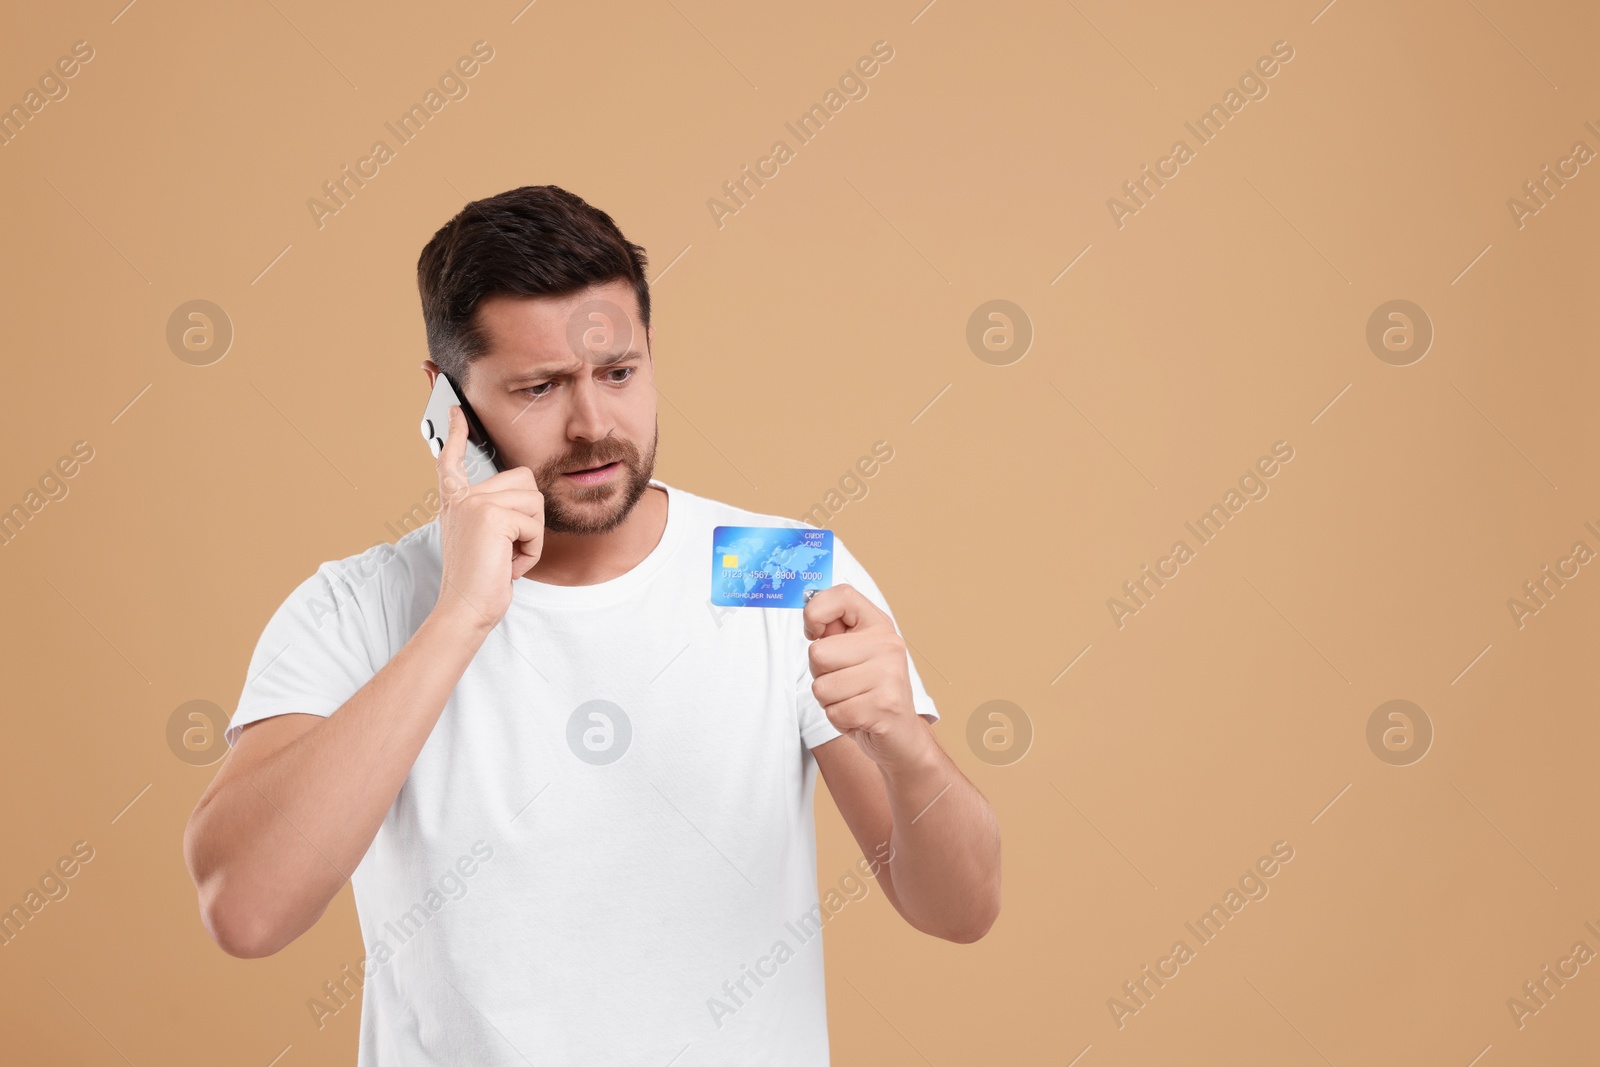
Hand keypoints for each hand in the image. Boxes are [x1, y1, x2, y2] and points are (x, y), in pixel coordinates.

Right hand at [432, 404, 544, 633]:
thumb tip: (522, 493)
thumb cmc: (481, 580)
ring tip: (507, 557)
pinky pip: (534, 524)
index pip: (453, 459)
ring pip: (534, 502)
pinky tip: (509, 564)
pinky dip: (531, 550)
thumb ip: (494, 513)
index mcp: (456, 501)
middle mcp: (461, 497)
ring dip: (532, 537)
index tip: (454, 410)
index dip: (457, 433)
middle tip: (509, 547)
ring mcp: (473, 503)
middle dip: (530, 517)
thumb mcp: (484, 540)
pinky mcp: (490, 515)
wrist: (466, 608)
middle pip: (524, 481)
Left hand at [803, 584, 931, 768]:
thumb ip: (833, 632)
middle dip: (820, 674)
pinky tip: (859, 717)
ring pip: (822, 687)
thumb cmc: (868, 691)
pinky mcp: (885, 706)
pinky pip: (834, 712)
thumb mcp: (854, 654)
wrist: (902, 736)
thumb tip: (808, 612)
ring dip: (829, 701)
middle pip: (818, 653)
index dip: (815, 612)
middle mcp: (888, 644)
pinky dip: (839, 720)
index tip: (815, 633)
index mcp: (878, 625)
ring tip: (853, 700)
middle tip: (844, 683)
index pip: (841, 596)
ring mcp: (890, 675)